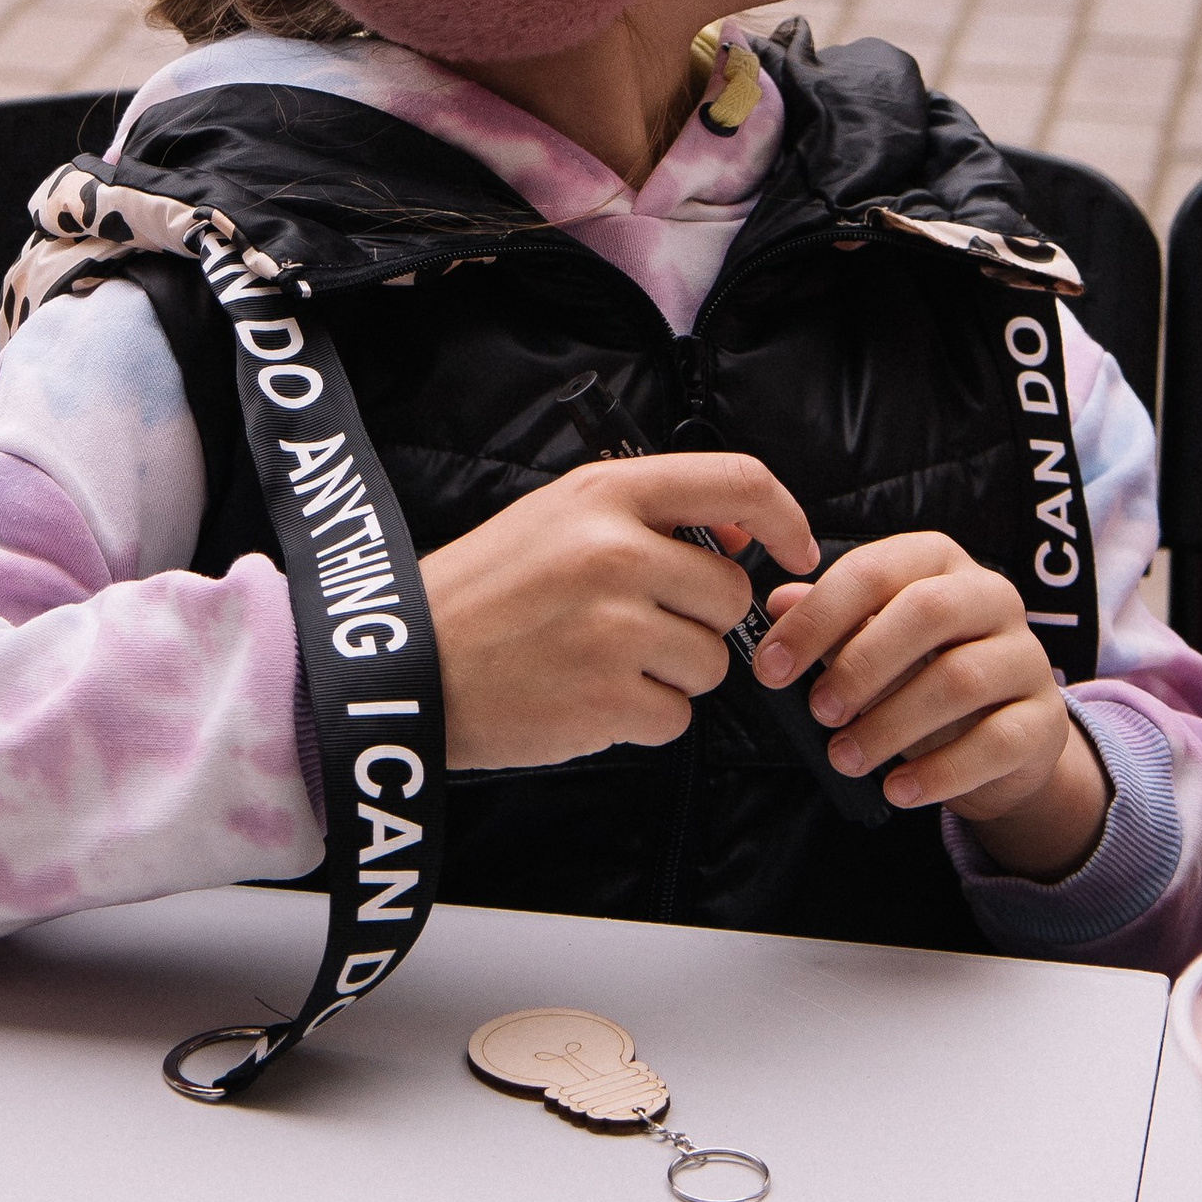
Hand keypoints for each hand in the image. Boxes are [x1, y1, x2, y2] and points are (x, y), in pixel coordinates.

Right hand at [423, 454, 816, 773]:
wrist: (406, 668)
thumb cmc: (485, 594)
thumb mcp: (557, 521)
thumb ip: (647, 519)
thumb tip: (747, 539)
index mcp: (604, 495)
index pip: (738, 482)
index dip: (784, 517)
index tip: (795, 549)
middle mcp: (616, 552)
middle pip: (730, 593)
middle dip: (698, 620)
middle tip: (630, 627)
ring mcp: (613, 627)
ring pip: (710, 662)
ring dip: (671, 675)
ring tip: (597, 662)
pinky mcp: (607, 698)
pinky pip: (677, 718)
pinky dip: (642, 718)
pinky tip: (585, 698)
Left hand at [752, 532, 1111, 873]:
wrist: (1003, 740)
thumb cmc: (922, 675)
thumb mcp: (873, 644)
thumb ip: (832, 624)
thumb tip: (778, 604)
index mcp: (937, 562)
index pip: (873, 571)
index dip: (816, 619)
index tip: (771, 668)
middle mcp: (990, 595)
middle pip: (926, 613)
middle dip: (860, 665)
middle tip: (818, 712)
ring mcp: (1026, 656)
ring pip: (959, 680)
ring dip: (890, 724)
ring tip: (844, 758)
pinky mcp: (1046, 719)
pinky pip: (996, 743)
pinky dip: (939, 772)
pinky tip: (898, 789)